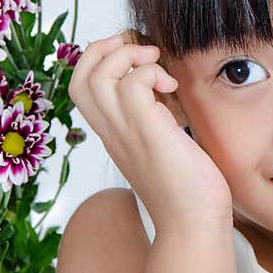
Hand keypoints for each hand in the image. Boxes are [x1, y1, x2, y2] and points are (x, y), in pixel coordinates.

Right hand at [68, 30, 232, 231]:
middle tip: (141, 51)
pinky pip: (132, 83)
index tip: (135, 58)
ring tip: (157, 65)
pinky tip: (172, 89)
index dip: (101, 59)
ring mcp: (124, 131)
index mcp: (112, 133)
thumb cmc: (187, 190)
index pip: (82, 85)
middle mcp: (111, 130)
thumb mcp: (162, 142)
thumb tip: (165, 87)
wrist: (192, 225)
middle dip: (106, 47)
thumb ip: (155, 116)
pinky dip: (152, 73)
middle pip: (80, 73)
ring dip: (127, 55)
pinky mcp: (146, 131)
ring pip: (96, 73)